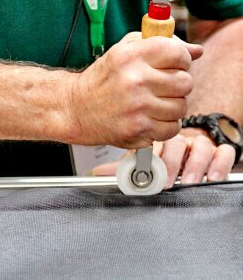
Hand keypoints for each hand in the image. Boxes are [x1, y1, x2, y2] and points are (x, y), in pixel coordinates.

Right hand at [69, 32, 202, 147]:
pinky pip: (172, 128)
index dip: (182, 60)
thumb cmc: (99, 82)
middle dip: (178, 85)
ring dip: (171, 107)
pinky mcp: (138, 130)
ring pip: (181, 107)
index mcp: (131, 56)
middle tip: (163, 88)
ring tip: (154, 105)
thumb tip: (196, 51)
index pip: (178, 53)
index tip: (175, 65)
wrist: (75, 109)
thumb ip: (158, 44)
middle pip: (185, 82)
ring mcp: (137, 107)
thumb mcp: (123, 52)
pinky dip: (165, 126)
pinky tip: (151, 119)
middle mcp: (135, 80)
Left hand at [92, 129, 235, 188]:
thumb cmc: (162, 155)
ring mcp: (198, 144)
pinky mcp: (217, 151)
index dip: (155, 158)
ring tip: (188, 181)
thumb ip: (122, 167)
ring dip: (195, 166)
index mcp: (160, 139)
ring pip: (201, 147)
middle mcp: (180, 139)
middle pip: (178, 144)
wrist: (183, 149)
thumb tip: (97, 173)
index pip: (158, 143)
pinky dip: (220, 163)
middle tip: (167, 180)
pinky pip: (224, 152)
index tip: (151, 173)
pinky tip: (213, 176)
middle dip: (173, 164)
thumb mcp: (142, 161)